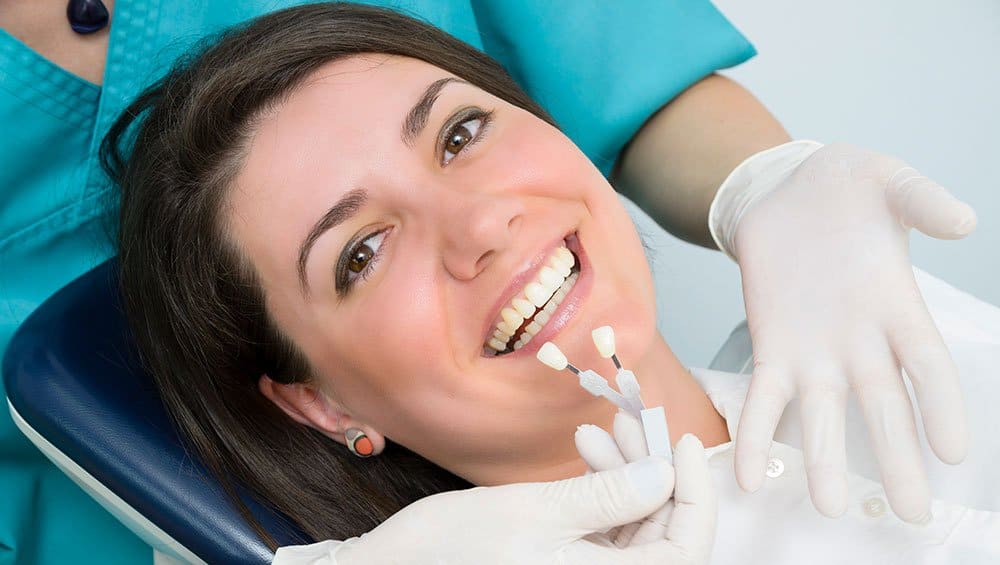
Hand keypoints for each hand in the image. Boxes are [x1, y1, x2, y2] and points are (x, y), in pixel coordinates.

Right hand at [275, 454, 687, 563]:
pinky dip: (600, 489)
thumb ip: (609, 499)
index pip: (685, 550)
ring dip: (625, 474)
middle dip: (655, 473)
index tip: (686, 442)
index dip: (695, 495)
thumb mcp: (535, 514)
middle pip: (662, 536)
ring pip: (633, 529)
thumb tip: (665, 477)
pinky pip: (602, 530)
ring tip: (600, 429)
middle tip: (638, 420)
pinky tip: (585, 450)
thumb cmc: (451, 552)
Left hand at [711, 141, 974, 521]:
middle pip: (883, 409)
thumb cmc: (845, 187)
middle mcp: (861, 341)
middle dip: (897, 459)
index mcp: (898, 306)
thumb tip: (961, 219)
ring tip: (827, 506)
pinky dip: (756, 434)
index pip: (927, 366)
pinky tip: (746, 475)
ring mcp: (815, 350)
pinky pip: (763, 398)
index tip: (954, 452)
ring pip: (823, 414)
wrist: (785, 190)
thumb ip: (922, 199)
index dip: (942, 406)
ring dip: (823, 460)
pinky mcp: (771, 347)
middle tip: (910, 512)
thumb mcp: (887, 180)